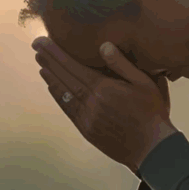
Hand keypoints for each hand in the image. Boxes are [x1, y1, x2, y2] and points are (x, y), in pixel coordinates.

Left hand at [32, 36, 177, 170]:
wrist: (152, 148)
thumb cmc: (152, 113)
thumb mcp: (145, 83)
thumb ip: (123, 64)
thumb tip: (103, 46)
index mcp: (104, 88)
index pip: (73, 66)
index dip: (56, 53)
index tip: (43, 41)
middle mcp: (91, 102)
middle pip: (65, 77)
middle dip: (49, 61)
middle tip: (36, 46)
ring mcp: (87, 118)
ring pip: (64, 93)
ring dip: (51, 77)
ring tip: (41, 64)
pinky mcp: (87, 130)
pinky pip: (68, 109)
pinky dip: (59, 96)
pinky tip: (53, 87)